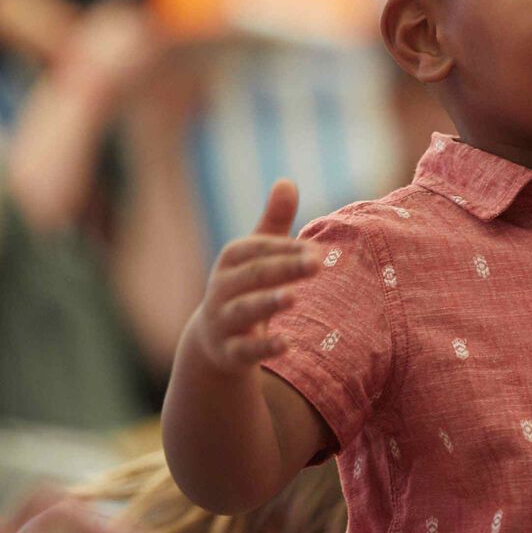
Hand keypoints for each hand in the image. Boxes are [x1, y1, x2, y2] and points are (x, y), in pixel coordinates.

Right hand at [184, 180, 319, 375]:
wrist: (214, 339)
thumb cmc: (245, 286)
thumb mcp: (256, 254)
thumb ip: (274, 221)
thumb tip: (287, 181)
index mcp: (231, 260)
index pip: (257, 249)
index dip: (284, 248)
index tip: (317, 248)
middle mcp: (222, 287)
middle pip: (253, 275)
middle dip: (284, 268)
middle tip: (317, 264)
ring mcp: (223, 320)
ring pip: (244, 310)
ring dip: (268, 303)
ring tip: (293, 297)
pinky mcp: (229, 352)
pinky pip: (244, 350)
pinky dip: (263, 347)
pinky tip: (287, 344)